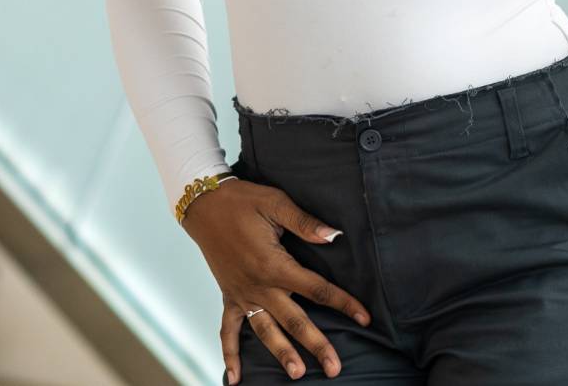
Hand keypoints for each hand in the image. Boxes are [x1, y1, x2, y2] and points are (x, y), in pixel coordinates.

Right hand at [183, 178, 370, 381]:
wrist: (203, 204)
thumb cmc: (243, 200)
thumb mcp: (276, 203)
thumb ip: (305, 223)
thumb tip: (334, 235)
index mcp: (275, 265)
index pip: (317, 289)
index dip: (344, 303)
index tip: (365, 319)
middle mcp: (260, 286)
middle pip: (294, 321)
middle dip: (316, 345)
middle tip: (334, 368)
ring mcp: (243, 295)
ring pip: (266, 330)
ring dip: (281, 353)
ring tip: (297, 375)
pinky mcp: (228, 296)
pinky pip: (228, 330)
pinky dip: (230, 354)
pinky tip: (234, 378)